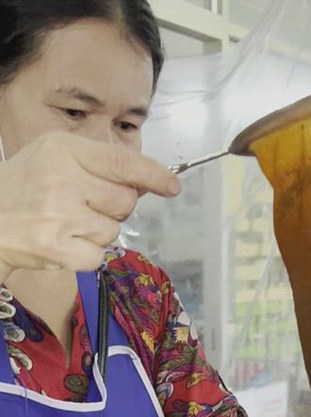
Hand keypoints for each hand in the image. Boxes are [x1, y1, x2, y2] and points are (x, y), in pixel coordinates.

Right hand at [0, 132, 180, 274]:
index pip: (122, 161)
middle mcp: (63, 180)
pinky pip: (99, 255)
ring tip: (69, 224)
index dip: (153, 175)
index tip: (171, 186)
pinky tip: (66, 243)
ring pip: (113, 230)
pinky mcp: (59, 249)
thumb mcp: (52, 156)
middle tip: (87, 206)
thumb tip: (143, 183)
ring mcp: (61, 216)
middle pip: (125, 200)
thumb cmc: (23, 187)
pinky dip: (87, 254)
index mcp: (63, 149)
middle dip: (116, 207)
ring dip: (99, 231)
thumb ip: (96, 164)